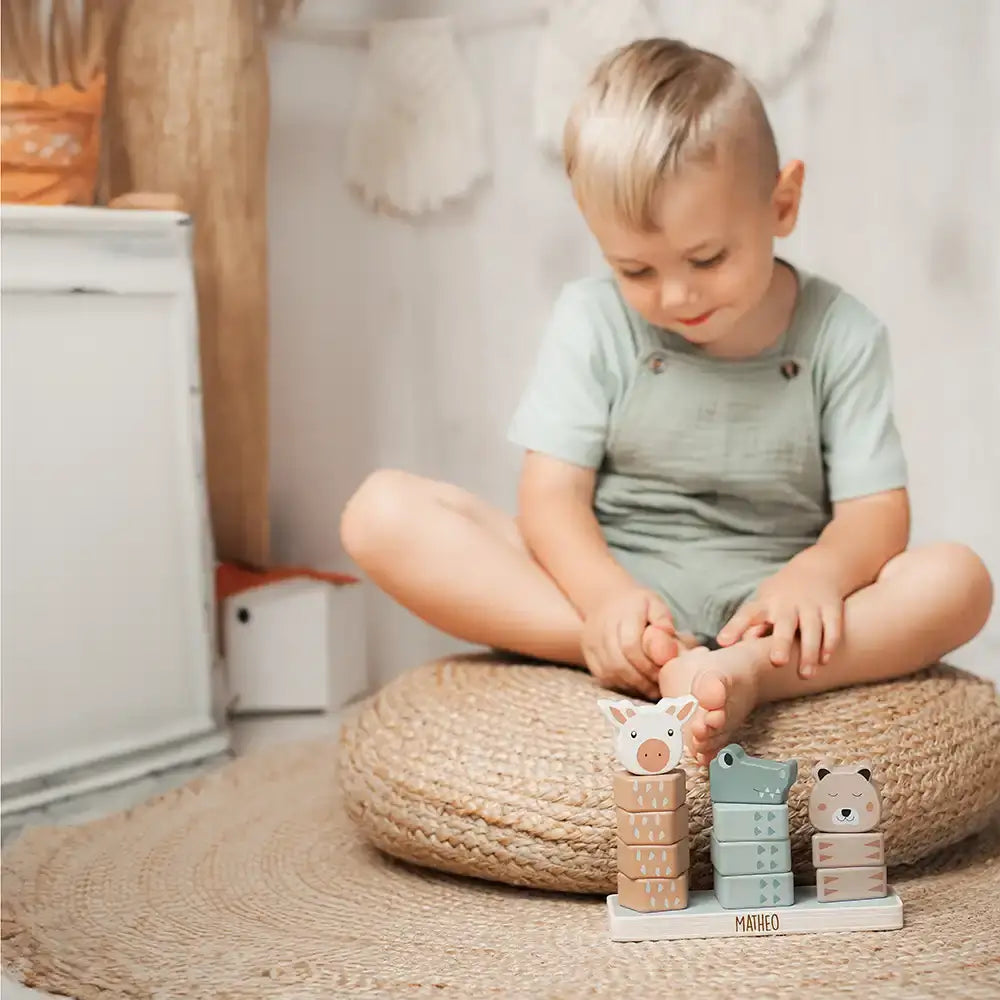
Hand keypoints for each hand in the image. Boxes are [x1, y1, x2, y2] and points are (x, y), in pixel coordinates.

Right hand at [582, 587, 675, 698]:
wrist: (605, 599)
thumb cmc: (636, 604)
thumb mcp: (654, 603)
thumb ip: (664, 622)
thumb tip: (668, 645)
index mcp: (622, 614)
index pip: (631, 646)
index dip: (648, 665)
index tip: (663, 674)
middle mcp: (602, 628)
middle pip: (619, 663)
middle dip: (641, 680)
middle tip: (658, 687)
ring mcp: (592, 642)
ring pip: (610, 673)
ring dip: (632, 686)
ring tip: (649, 689)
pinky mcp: (588, 654)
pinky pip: (603, 676)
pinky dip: (620, 685)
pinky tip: (635, 685)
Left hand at [717, 556, 843, 676]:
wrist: (817, 568)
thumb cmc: (781, 596)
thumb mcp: (763, 605)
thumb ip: (752, 628)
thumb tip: (739, 649)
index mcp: (765, 603)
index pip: (746, 615)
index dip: (734, 628)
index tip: (723, 642)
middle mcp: (787, 603)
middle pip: (784, 624)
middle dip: (781, 643)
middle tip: (778, 662)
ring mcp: (811, 605)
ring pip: (812, 629)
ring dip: (809, 653)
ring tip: (805, 675)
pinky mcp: (831, 608)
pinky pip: (832, 627)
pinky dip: (829, 644)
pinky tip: (825, 660)